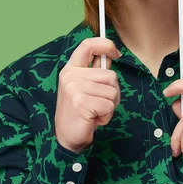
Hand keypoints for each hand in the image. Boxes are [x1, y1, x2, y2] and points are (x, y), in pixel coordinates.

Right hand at [55, 37, 121, 153]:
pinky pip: (109, 105)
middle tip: (98, 104)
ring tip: (94, 111)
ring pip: (112, 91)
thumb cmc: (79, 112)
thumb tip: (110, 55)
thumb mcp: (85, 87)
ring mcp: (74, 88)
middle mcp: (70, 76)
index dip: (105, 45)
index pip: (88, 45)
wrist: (66, 138)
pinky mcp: (81, 102)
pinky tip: (93, 119)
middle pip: (110, 75)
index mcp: (71, 69)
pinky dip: (106, 115)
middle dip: (112, 92)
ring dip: (109, 105)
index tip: (116, 53)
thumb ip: (96, 71)